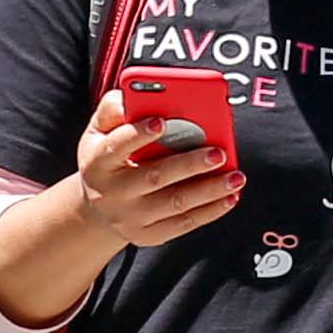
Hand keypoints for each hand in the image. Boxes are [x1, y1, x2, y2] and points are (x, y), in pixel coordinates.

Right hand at [69, 89, 244, 249]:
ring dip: (208, 190)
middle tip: (218, 153)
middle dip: (188, 165)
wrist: (97, 209)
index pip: (117, 146)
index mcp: (97, 161)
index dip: (138, 135)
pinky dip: (209, 212)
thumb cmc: (107, 158)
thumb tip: (133, 96)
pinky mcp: (147, 235)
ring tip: (236, 176)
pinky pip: (183, 225)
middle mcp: (110, 192)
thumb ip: (114, 110)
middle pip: (153, 177)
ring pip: (174, 203)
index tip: (162, 122)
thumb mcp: (99, 132)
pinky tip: (230, 198)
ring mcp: (129, 218)